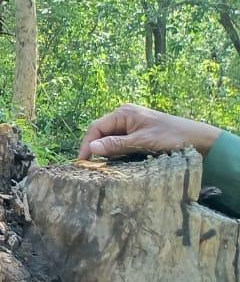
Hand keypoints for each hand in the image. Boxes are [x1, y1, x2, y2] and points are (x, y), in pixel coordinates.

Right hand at [78, 103, 222, 159]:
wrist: (200, 140)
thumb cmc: (172, 137)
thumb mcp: (142, 141)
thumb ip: (116, 145)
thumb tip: (91, 148)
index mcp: (123, 113)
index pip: (96, 128)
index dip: (87, 144)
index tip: (82, 162)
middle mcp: (125, 117)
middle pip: (102, 134)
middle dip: (98, 150)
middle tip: (94, 168)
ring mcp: (132, 125)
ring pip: (111, 141)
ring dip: (109, 153)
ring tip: (107, 168)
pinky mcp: (139, 135)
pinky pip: (121, 144)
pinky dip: (119, 154)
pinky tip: (120, 163)